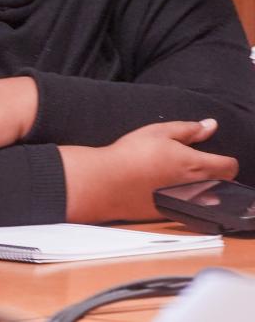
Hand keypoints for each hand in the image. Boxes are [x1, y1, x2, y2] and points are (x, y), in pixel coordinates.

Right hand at [61, 119, 238, 222]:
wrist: (109, 183)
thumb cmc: (131, 155)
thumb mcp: (159, 132)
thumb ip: (188, 129)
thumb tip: (210, 125)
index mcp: (196, 165)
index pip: (230, 166)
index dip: (226, 159)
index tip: (215, 155)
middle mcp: (196, 187)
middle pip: (223, 183)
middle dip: (216, 173)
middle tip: (195, 162)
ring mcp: (185, 202)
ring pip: (208, 196)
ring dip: (203, 187)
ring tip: (180, 176)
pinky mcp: (172, 213)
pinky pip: (190, 206)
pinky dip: (186, 198)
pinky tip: (166, 188)